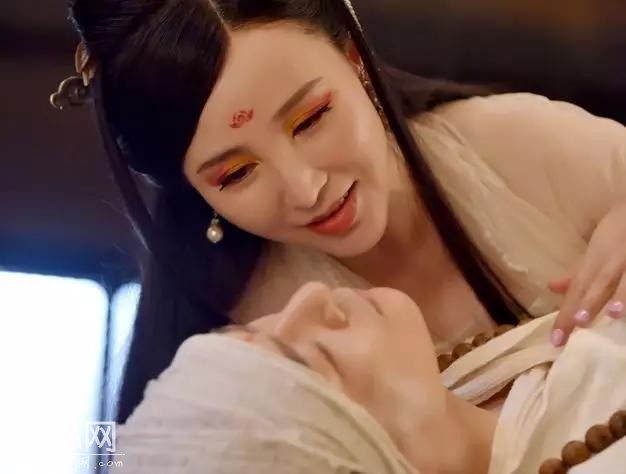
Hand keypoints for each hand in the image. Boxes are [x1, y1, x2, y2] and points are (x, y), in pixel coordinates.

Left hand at [549, 199, 625, 345]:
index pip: (577, 292)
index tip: (555, 341)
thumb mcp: (594, 252)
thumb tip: (552, 287)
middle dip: (589, 304)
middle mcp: (612, 260)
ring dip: (622, 296)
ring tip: (615, 314)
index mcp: (595, 262)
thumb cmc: (616, 234)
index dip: (566, 315)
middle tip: (578, 324)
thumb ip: (578, 274)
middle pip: (599, 284)